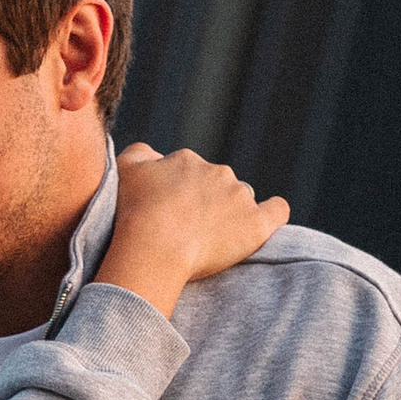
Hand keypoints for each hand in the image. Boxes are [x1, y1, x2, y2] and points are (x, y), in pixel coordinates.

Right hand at [96, 144, 286, 320]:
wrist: (155, 246)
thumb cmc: (134, 211)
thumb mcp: (124, 169)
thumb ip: (140, 153)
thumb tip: (154, 154)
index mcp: (188, 160)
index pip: (188, 173)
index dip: (178, 194)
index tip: (168, 215)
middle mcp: (218, 172)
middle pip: (216, 185)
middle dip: (204, 203)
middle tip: (185, 231)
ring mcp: (240, 197)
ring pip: (241, 199)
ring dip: (230, 212)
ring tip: (212, 238)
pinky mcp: (256, 224)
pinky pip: (276, 211)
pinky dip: (273, 213)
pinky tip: (266, 220)